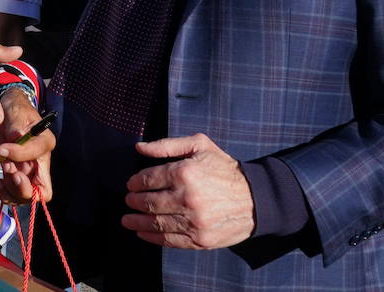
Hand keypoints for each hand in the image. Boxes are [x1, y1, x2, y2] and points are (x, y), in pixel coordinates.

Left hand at [0, 89, 53, 203]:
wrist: (7, 113)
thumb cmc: (15, 110)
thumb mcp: (17, 113)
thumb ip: (16, 127)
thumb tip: (15, 138)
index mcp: (44, 144)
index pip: (37, 157)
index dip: (19, 155)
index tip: (2, 148)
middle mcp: (40, 162)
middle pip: (39, 191)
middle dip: (21, 187)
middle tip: (7, 168)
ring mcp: (29, 171)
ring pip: (25, 196)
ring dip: (10, 189)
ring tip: (2, 170)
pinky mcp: (17, 175)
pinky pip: (14, 195)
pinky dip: (5, 193)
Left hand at [121, 133, 255, 249]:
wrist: (256, 199)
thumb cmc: (225, 169)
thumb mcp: (199, 146)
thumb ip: (167, 145)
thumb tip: (139, 148)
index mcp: (184, 172)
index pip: (148, 179)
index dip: (135, 183)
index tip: (131, 184)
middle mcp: (187, 198)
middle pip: (148, 202)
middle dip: (134, 202)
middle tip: (128, 201)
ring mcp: (193, 221)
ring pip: (155, 223)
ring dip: (137, 222)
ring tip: (127, 220)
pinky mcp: (200, 240)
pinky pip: (169, 240)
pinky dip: (152, 237)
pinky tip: (142, 233)